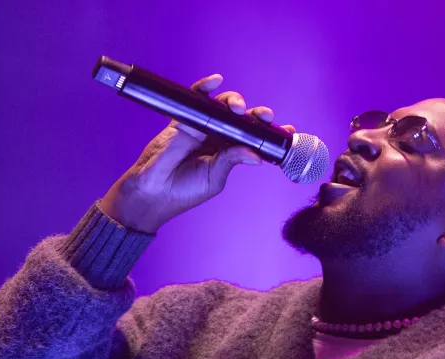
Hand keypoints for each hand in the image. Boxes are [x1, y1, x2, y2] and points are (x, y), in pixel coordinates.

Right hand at [98, 74, 296, 232]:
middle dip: (258, 115)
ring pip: (224, 106)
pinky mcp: (184, 118)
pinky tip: (216, 80)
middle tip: (266, 117)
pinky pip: (196, 98)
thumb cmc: (185, 190)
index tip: (290, 131)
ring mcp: (203, 126)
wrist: (153, 193)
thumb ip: (233, 160)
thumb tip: (257, 155)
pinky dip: (205, 86)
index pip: (256, 139)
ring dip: (235, 102)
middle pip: (244, 119)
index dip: (272, 134)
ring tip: (239, 108)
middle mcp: (219, 137)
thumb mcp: (215, 177)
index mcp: (231, 152)